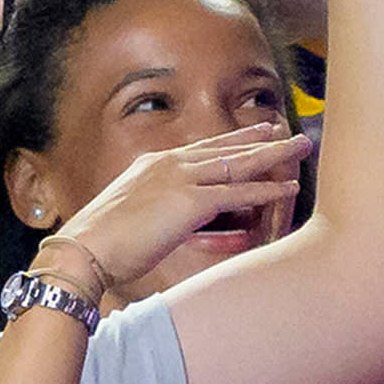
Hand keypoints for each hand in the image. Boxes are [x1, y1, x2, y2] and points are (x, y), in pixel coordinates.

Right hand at [46, 124, 310, 299]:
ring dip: (273, 156)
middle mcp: (169, 165)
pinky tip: (288, 187)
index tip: (250, 136)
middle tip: (285, 131)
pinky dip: (265, 190)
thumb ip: (151, 212)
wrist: (82, 252)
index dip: (229, 143)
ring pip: (237, 164)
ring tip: (301, 146)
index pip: (200, 150)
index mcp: (153, 165)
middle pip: (224, 148)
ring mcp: (179, 180)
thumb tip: (162, 224)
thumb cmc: (99, 245)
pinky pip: (237, 194)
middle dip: (258, 139)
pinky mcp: (189, 203)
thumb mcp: (127, 218)